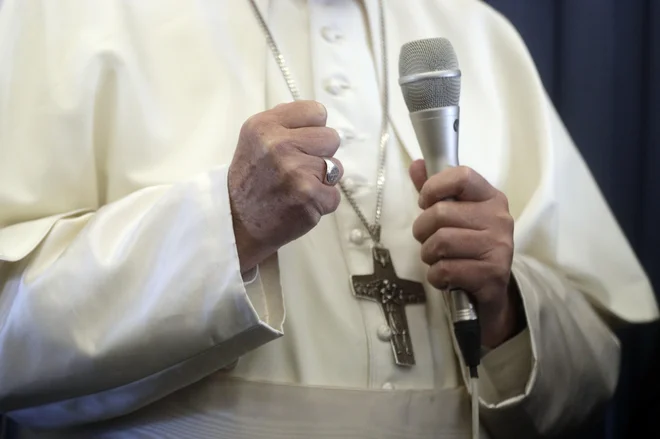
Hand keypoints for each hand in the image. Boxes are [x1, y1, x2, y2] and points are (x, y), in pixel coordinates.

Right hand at [229, 101, 342, 272]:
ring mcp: (295, 171)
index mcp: (265, 126)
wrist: (237, 223)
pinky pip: (335, 194)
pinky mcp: (309, 197)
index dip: (312, 129)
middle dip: (320, 154)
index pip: (316, 111)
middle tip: (298, 169)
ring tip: (297, 187)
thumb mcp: (255, 140)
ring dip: (322, 180)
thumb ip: (285, 123)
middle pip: (331, 138)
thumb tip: (318, 116)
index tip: (299, 144)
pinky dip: (322, 202)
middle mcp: (279, 145)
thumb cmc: (251, 181)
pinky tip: (300, 204)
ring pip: (336, 167)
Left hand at [409, 160, 516, 347]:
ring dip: (428, 255)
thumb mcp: (454, 216)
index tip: (425, 202)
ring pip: (440, 242)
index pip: (461, 176)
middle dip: (422, 230)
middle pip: (440, 213)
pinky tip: (445, 277)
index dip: (433, 187)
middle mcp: (500, 219)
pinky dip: (436, 276)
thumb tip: (417, 164)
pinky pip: (445, 269)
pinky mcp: (492, 274)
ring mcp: (499, 247)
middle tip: (428, 240)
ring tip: (437, 259)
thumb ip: (436, 191)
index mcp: (491, 198)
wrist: (491, 292)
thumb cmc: (468, 248)